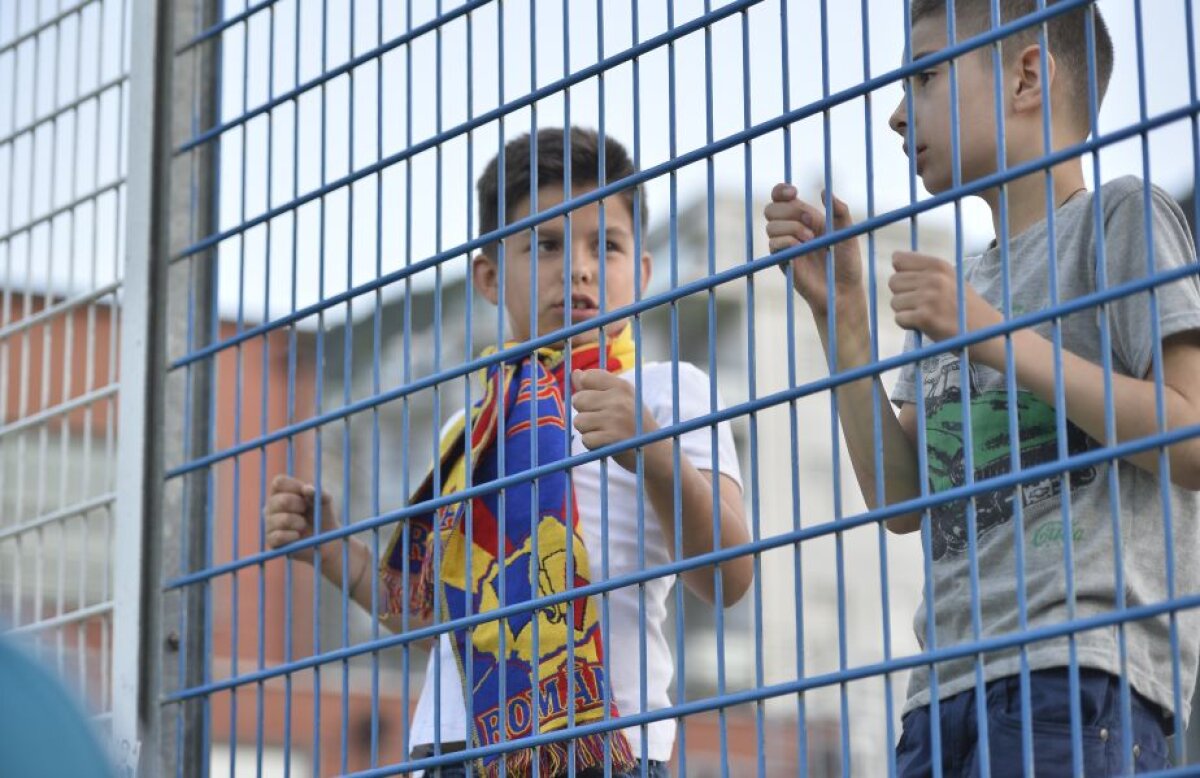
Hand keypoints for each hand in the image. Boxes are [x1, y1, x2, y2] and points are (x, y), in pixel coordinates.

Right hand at [263, 474, 338, 563]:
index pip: (279, 482)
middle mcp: (271, 506)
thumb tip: (307, 489)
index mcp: (280, 492)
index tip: (307, 493)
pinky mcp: (271, 540)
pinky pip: (279, 536)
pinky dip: (293, 535)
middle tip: (305, 510)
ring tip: (303, 525)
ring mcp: (269, 523)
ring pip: (282, 519)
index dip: (294, 486)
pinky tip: (297, 536)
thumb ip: (319, 492)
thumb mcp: (325, 501)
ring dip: (299, 522)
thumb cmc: (322, 516)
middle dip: (299, 505)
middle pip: (281, 500)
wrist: (326, 540)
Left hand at [569, 369, 656, 472]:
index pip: (587, 377)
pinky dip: (593, 445)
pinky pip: (586, 439)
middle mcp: (619, 399)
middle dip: (585, 413)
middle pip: (578, 400)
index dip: (586, 392)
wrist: (657, 453)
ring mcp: (616, 418)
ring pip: (579, 421)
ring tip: (606, 432)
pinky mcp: (612, 438)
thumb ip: (596, 386)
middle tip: (604, 421)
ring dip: (588, 431)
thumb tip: (575, 373)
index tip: (599, 403)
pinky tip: (608, 443)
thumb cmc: (635, 425)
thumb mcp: (621, 400)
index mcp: (621, 386)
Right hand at [764, 184, 863, 313]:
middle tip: (810, 221)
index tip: (794, 192)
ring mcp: (785, 246)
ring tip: (810, 239)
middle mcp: (791, 230)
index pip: (780, 198)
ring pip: (771, 226)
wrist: (843, 288)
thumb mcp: (847, 231)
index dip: (780, 191)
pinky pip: (774, 244)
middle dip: (789, 211)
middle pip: (770, 209)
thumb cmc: (847, 261)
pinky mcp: (782, 261)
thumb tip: (824, 191)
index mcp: (804, 217)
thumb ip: (839, 210)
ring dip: (792, 228)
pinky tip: (802, 248)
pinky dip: (788, 241)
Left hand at [889, 251, 1003, 363]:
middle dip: (902, 295)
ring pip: (894, 302)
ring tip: (927, 315)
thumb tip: (894, 260)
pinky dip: (908, 325)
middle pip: (893, 282)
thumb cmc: (965, 308)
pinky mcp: (925, 317)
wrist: (988, 333)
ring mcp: (929, 297)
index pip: (899, 259)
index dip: (901, 274)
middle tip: (922, 305)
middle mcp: (933, 277)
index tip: (912, 285)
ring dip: (906, 311)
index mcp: (939, 265)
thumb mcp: (950, 279)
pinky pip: (899, 318)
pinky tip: (926, 325)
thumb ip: (926, 270)